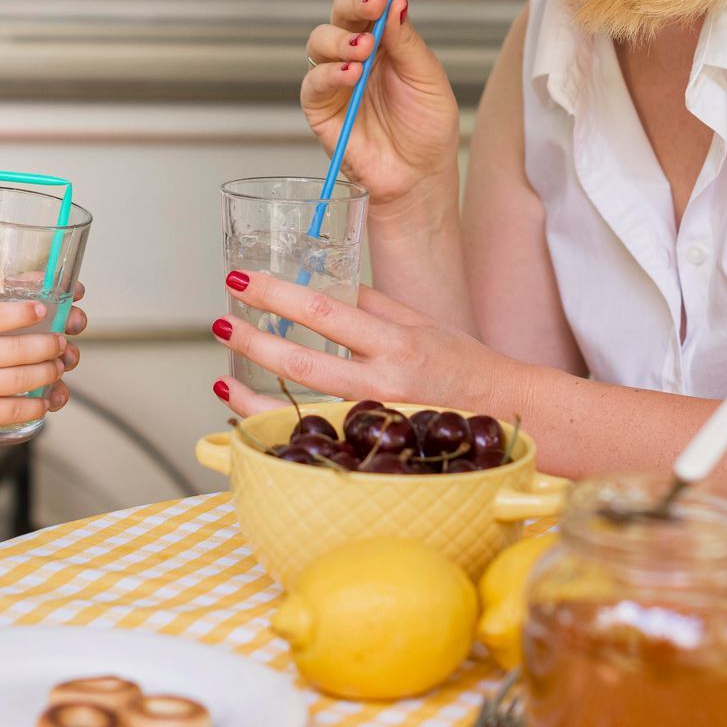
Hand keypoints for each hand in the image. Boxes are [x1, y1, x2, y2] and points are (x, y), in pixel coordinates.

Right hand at [0, 251, 70, 446]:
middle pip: (15, 348)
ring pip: (21, 378)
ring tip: (60, 363)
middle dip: (47, 343)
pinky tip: (46, 397)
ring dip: (47, 370)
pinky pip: (13, 410)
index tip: (43, 308)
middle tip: (62, 338)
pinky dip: (35, 404)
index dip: (22, 311)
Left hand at [209, 270, 511, 417]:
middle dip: (254, 341)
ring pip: (301, 412)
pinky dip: (280, 429)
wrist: (505, 413)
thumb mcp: (420, 322)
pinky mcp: (371, 446)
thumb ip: (371, 304)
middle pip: (304, 362)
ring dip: (253, 397)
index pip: (325, 310)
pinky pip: (315, 439)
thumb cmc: (463, 363)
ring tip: (221, 381)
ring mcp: (375, 421)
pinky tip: (252, 418)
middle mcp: (384, 383)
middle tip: (221, 322)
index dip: (277, 294)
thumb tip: (320, 283)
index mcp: (396, 341)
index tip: (242, 279)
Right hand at [301, 0, 460, 207]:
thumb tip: (397, 0)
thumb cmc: (427, 128)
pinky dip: (329, 74)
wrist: (419, 177)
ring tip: (364, 50)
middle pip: (342, 12)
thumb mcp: (428, 79)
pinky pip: (313, 83)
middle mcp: (357, 52)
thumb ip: (408, 42)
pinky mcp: (320, 108)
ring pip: (320, 41)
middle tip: (375, 4)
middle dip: (355, 2)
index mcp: (386, 39)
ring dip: (340, 39)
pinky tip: (351, 74)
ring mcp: (336, 79)